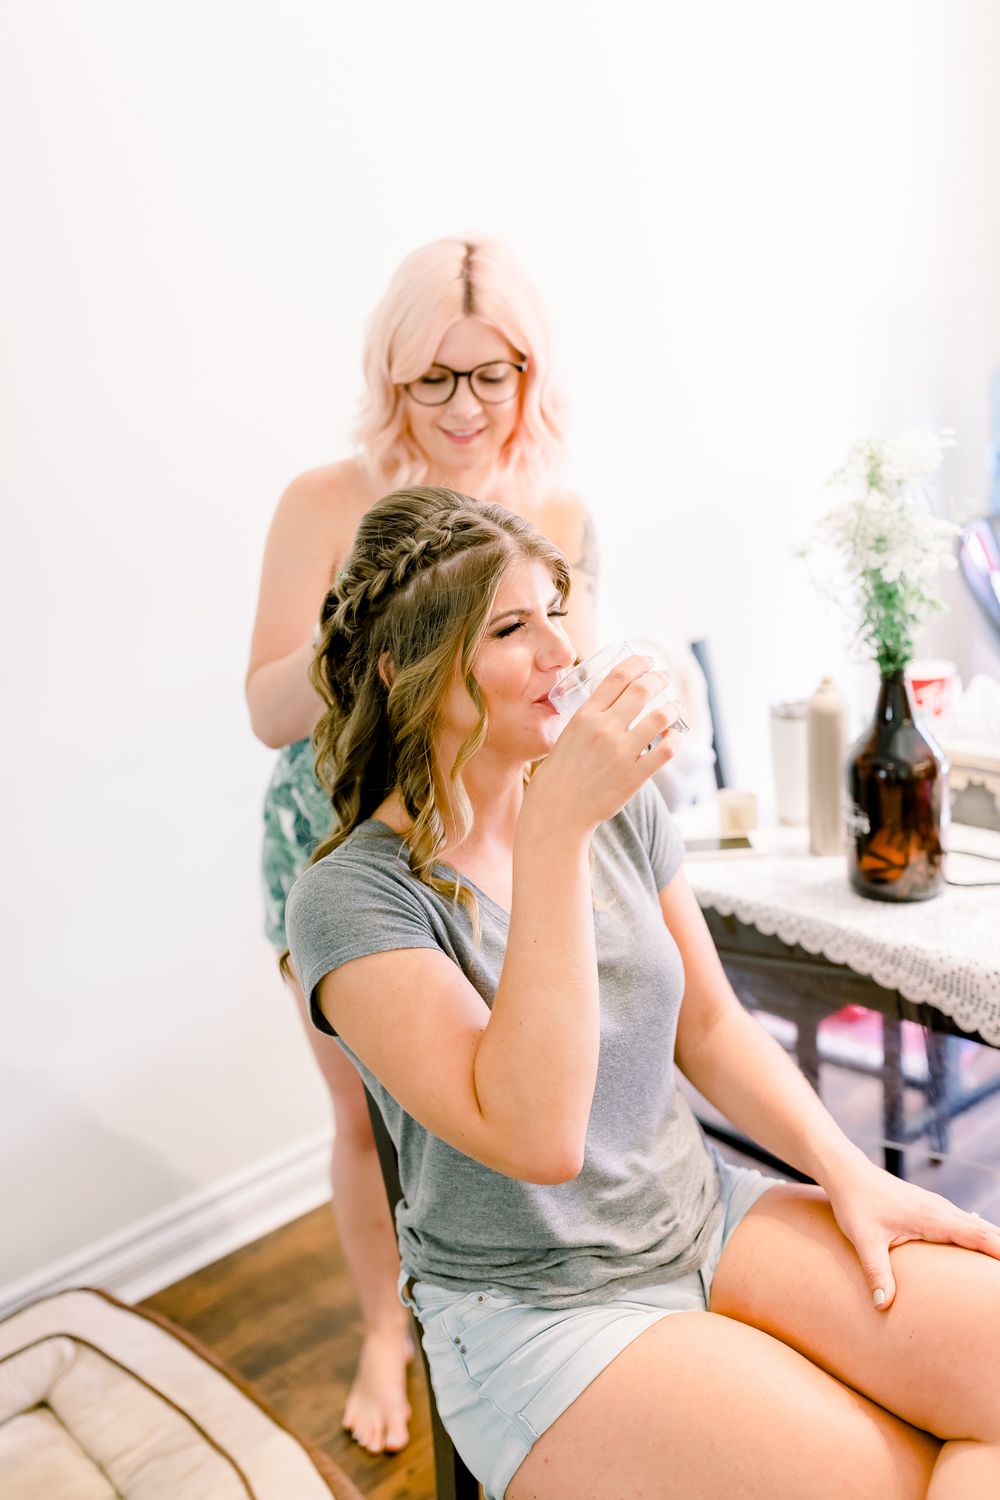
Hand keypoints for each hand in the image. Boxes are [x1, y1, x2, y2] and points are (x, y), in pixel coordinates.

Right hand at [524, 655, 678, 834]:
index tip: (647, 662)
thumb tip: (615, 700)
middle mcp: (604, 729)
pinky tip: (674, 735)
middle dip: (658, 679)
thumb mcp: (567, 734)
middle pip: (642, 689)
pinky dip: (676, 738)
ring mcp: (621, 752)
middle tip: (664, 678)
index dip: (637, 663)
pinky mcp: (635, 775)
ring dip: (673, 706)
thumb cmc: (559, 773)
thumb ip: (590, 716)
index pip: (617, 676)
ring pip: (660, 716)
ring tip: (676, 705)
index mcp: (585, 715)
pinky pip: (666, 749)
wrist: (557, 811)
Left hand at [823, 1156, 999, 1310]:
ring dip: (992, 1240)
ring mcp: (936, 1206)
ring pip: (975, 1224)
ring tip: (998, 1266)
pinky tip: (982, 1248)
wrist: (846, 1173)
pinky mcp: (930, 1207)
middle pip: (984, 1229)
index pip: (977, 1235)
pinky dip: (979, 1234)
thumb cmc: (855, 1203)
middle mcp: (940, 1209)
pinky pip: (964, 1221)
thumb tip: (882, 1305)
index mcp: (931, 1217)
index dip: (999, 1250)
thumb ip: (875, 1272)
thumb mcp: (863, 1239)